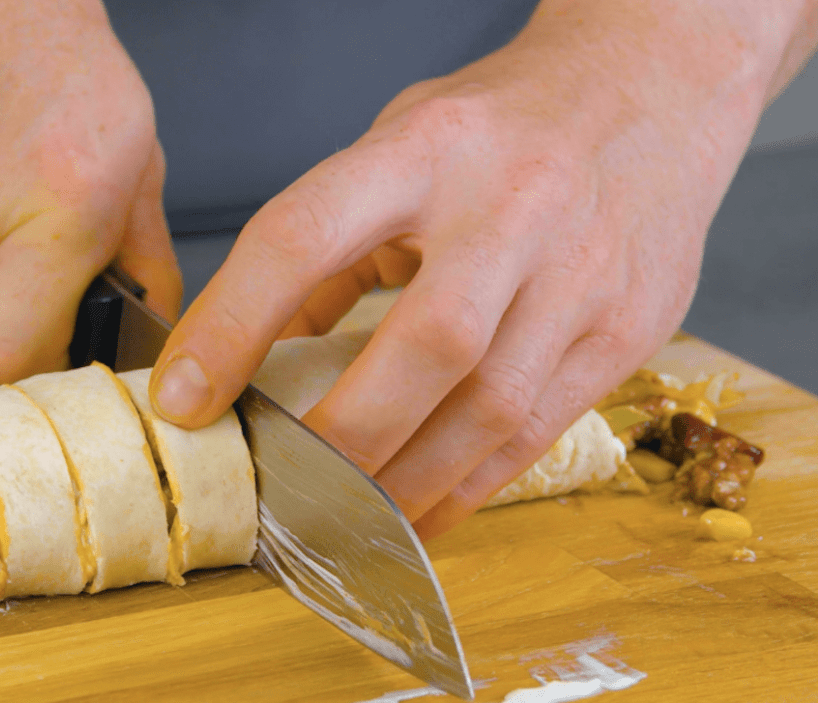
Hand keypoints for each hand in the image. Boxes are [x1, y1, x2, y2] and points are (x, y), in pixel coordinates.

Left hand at [150, 1, 805, 536]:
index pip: (305, 236)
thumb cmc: (505, 121)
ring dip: (406, 481)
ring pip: (491, 407)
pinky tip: (421, 510)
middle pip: (426, 345)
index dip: (232, 325)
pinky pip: (538, 432)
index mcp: (428, 149)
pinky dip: (468, 486)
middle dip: (342, 435)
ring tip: (345, 520)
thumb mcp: (400, 143)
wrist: (654, 89)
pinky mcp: (627, 329)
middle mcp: (513, 208)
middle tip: (282, 484)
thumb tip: (270, 345)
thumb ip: (334, 241)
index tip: (184, 397)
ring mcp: (582, 273)